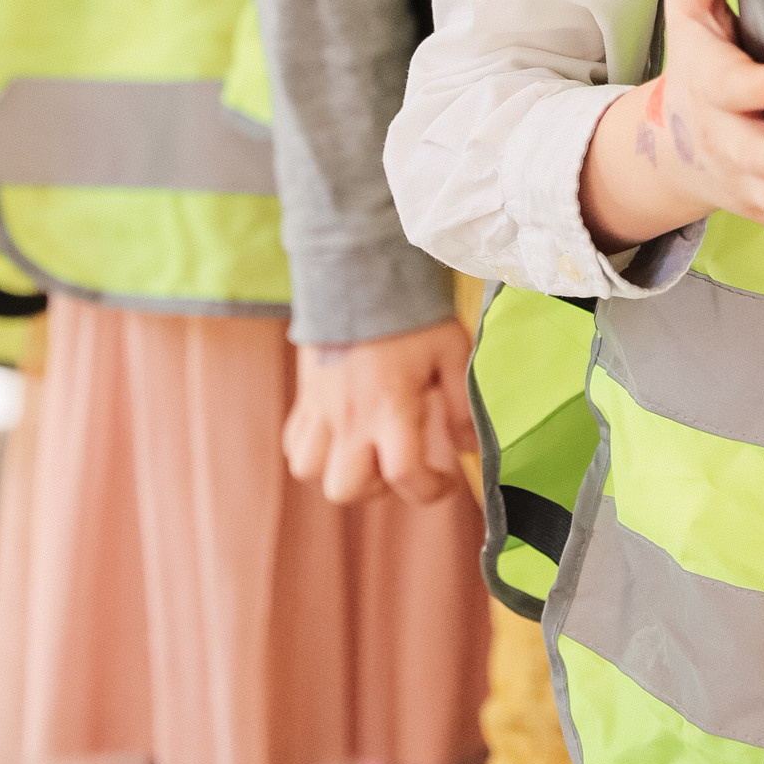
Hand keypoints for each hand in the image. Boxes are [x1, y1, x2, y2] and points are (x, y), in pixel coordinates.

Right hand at [282, 317, 477, 505]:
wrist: (361, 272)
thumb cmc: (412, 314)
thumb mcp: (452, 352)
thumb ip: (462, 404)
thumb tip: (469, 446)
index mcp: (391, 407)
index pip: (404, 475)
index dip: (431, 491)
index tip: (445, 479)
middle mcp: (351, 417)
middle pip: (346, 489)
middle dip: (377, 488)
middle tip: (399, 461)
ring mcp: (321, 409)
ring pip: (310, 472)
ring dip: (340, 472)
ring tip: (367, 451)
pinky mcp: (305, 397)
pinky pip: (294, 444)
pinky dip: (315, 451)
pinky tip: (342, 434)